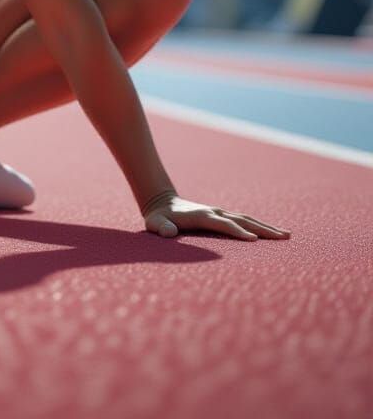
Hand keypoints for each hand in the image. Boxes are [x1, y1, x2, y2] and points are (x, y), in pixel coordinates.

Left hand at [143, 193, 290, 240]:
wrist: (162, 202)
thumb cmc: (158, 218)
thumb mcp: (155, 223)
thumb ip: (161, 228)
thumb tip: (168, 233)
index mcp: (201, 216)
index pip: (223, 224)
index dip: (237, 232)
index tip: (253, 240)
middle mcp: (214, 212)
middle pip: (242, 220)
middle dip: (262, 228)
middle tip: (284, 237)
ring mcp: (219, 213)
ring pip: (246, 219)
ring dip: (266, 227)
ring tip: (287, 235)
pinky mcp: (222, 216)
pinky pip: (244, 221)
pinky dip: (259, 226)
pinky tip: (272, 233)